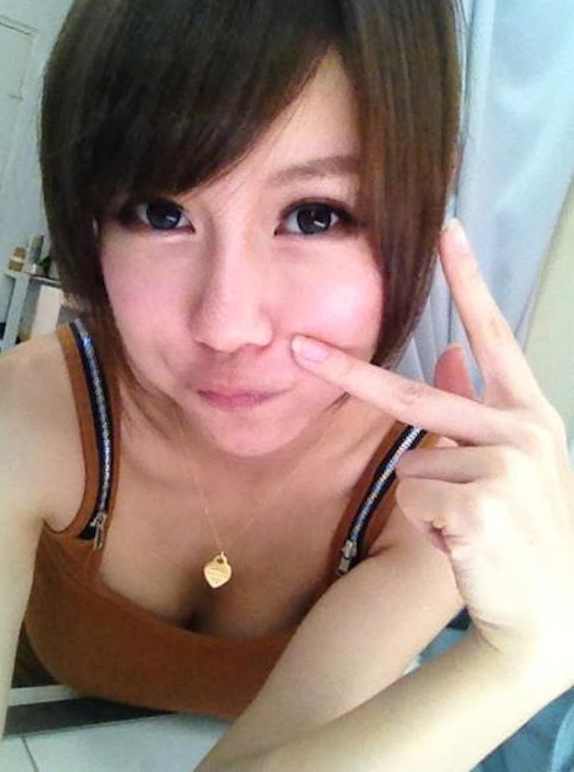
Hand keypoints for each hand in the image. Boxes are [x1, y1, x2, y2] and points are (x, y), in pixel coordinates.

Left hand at [292, 221, 573, 680]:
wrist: (552, 615)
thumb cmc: (528, 532)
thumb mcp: (517, 461)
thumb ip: (479, 407)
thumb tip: (446, 351)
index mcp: (531, 415)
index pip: (493, 335)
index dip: (470, 280)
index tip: (446, 229)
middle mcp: (522, 431)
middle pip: (411, 397)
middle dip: (347, 375)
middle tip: (296, 349)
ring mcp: (502, 467)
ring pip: (410, 466)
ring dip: (429, 500)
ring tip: (470, 525)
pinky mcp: (475, 505)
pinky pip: (414, 498)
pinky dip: (429, 525)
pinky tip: (464, 543)